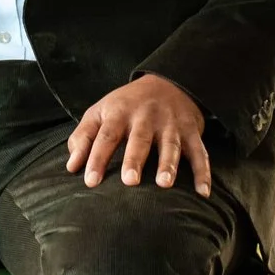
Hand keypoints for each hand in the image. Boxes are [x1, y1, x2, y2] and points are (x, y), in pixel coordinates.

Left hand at [65, 74, 211, 196]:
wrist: (168, 81)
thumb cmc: (126, 105)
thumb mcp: (100, 113)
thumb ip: (83, 138)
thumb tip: (71, 167)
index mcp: (120, 112)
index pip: (106, 136)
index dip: (97, 157)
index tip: (90, 181)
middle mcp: (146, 117)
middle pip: (139, 138)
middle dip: (135, 159)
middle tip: (130, 181)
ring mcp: (171, 124)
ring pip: (171, 144)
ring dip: (169, 163)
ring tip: (164, 183)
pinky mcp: (191, 131)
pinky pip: (199, 152)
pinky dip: (203, 172)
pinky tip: (203, 192)